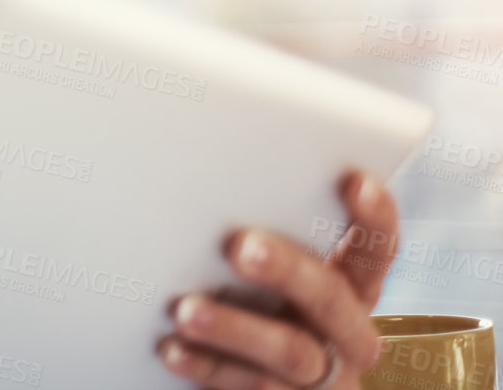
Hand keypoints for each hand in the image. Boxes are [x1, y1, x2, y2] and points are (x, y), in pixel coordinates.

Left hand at [157, 169, 398, 388]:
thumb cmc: (261, 309)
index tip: (354, 181)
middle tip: (239, 247)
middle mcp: (349, 334)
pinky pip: (252, 388)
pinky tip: (172, 349)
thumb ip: (265, 243)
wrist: (268, 389)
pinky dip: (207, 367)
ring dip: (234, 327)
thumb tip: (210, 187)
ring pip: (289, 351)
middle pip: (328, 297)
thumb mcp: (278, 280)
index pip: (377, 251)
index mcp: (353, 291)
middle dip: (285, 269)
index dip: (374, 218)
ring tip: (185, 310)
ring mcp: (327, 379)